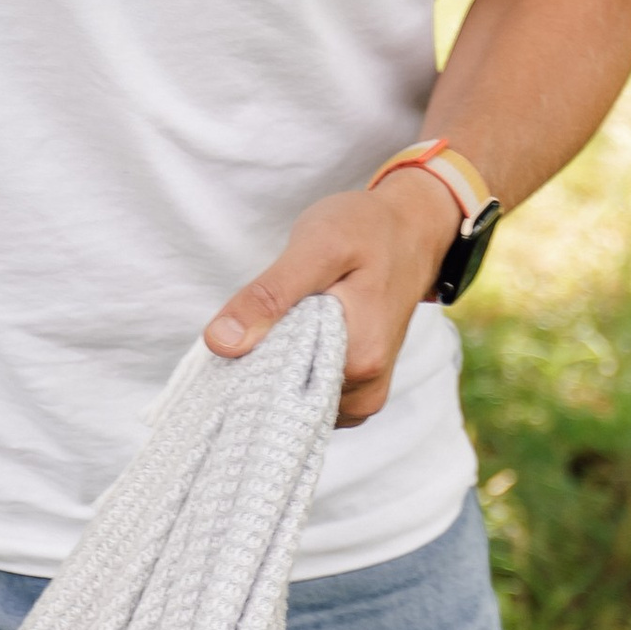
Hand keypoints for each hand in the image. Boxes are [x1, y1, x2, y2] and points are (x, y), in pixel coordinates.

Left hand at [203, 169, 457, 427]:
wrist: (411, 230)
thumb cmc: (367, 230)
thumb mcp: (316, 247)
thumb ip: (270, 296)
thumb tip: (219, 343)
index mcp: (358, 362)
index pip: (277, 387)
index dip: (246, 361)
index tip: (238, 331)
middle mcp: (366, 392)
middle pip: (286, 398)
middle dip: (262, 365)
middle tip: (261, 318)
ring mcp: (364, 398)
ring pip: (297, 399)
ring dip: (277, 367)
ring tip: (283, 323)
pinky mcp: (360, 393)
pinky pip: (312, 397)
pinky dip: (293, 372)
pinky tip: (294, 338)